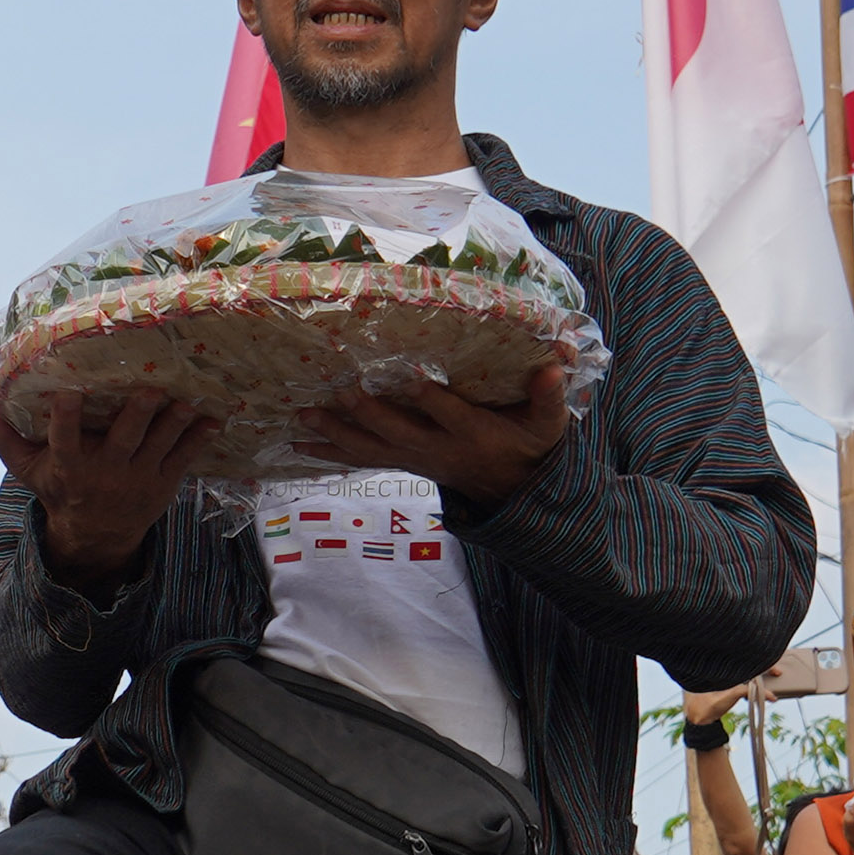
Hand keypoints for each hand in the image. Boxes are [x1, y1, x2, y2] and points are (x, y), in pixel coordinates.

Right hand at [0, 386, 216, 582]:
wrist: (95, 536)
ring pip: (159, 447)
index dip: (65, 416)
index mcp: (69, 466)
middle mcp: (104, 474)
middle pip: (123, 442)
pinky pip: (184, 459)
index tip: (68, 391)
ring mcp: (137, 480)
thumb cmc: (59, 490)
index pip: (64, 439)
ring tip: (188, 399)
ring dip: (175, 423)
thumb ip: (3, 435)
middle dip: (137, 416)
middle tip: (149, 389)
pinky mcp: (163, 484)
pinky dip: (198, 439)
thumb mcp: (27, 469)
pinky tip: (213, 418)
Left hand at [289, 363, 572, 509]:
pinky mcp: (401, 461)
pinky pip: (360, 459)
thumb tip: (554, 367)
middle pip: (400, 432)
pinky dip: (330, 452)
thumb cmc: (528, 445)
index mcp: (472, 433)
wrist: (510, 487)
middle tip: (343, 390)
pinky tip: (298, 444)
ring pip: (371, 448)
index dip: (431, 399)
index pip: (450, 415)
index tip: (412, 377)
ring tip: (303, 416)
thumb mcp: (547, 426)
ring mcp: (415, 458)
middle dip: (370, 414)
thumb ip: (550, 398)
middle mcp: (437, 449)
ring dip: (336, 434)